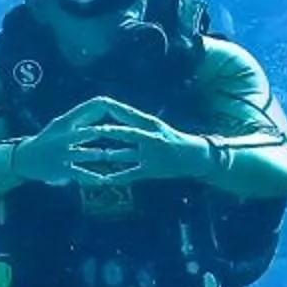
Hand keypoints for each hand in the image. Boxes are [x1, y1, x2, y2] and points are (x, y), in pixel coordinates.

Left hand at [68, 103, 210, 186]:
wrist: (193, 156)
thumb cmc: (169, 139)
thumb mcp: (153, 126)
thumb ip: (133, 122)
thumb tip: (111, 110)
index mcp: (150, 123)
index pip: (128, 113)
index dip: (111, 111)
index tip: (94, 106)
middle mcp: (151, 136)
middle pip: (128, 132)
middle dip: (110, 131)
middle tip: (92, 129)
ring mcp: (153, 154)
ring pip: (130, 153)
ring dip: (113, 154)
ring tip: (99, 154)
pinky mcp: (153, 169)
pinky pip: (133, 173)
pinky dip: (119, 177)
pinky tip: (106, 180)